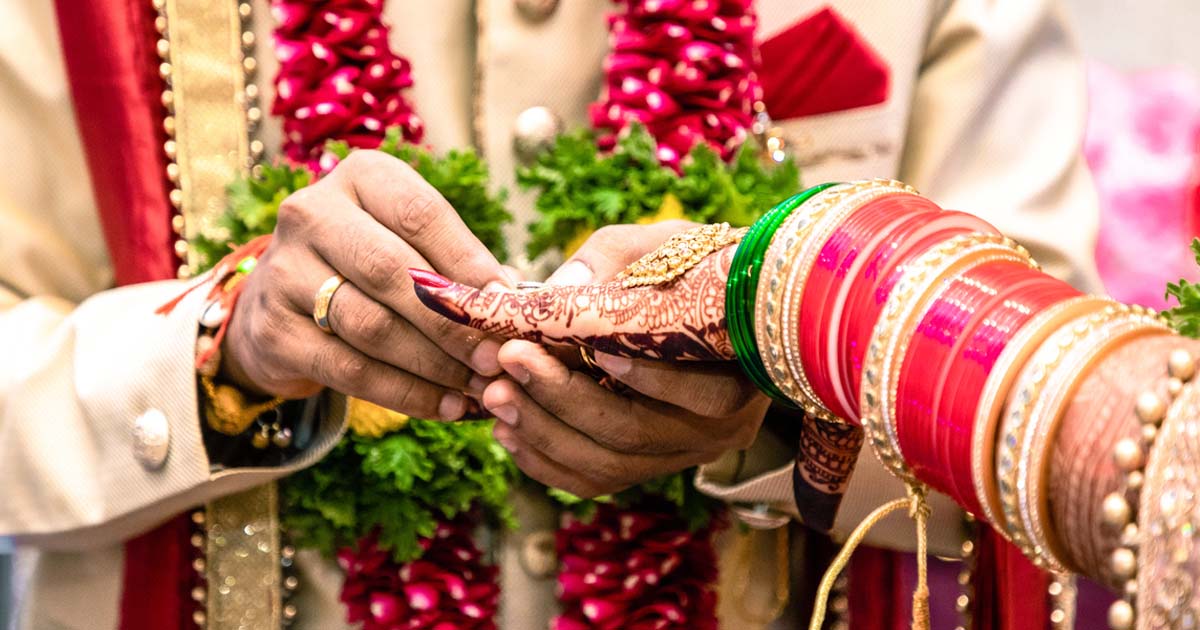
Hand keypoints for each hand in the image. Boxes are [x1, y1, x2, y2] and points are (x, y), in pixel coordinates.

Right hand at [222, 150, 512, 419]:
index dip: (469, 263)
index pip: (421, 214)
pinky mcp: (272, 331)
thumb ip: (460, 267)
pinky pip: (350, 370)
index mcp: (361, 178)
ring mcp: (283, 272)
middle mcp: (312, 214)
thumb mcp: (414, 246)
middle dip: (453, 322)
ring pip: (371, 326)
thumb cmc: (373, 268)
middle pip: (392, 271)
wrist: (285, 307)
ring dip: (434, 364)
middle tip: (497, 358)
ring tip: (478, 388)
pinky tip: (446, 407)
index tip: (510, 307)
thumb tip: (515, 302)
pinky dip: (406, 394)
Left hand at [457, 222, 768, 496]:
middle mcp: (718, 430)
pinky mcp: (645, 467)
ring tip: (493, 393)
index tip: (591, 345)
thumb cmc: (699, 266)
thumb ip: (617, 258)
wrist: (719, 307)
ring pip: (607, 465)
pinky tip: (504, 428)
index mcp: (744, 376)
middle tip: (509, 357)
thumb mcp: (670, 243)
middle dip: (563, 397)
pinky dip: (542, 459)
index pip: (703, 393)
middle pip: (636, 434)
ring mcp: (680, 454)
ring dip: (542, 431)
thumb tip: (560, 289)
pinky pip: (591, 480)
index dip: (647, 377)